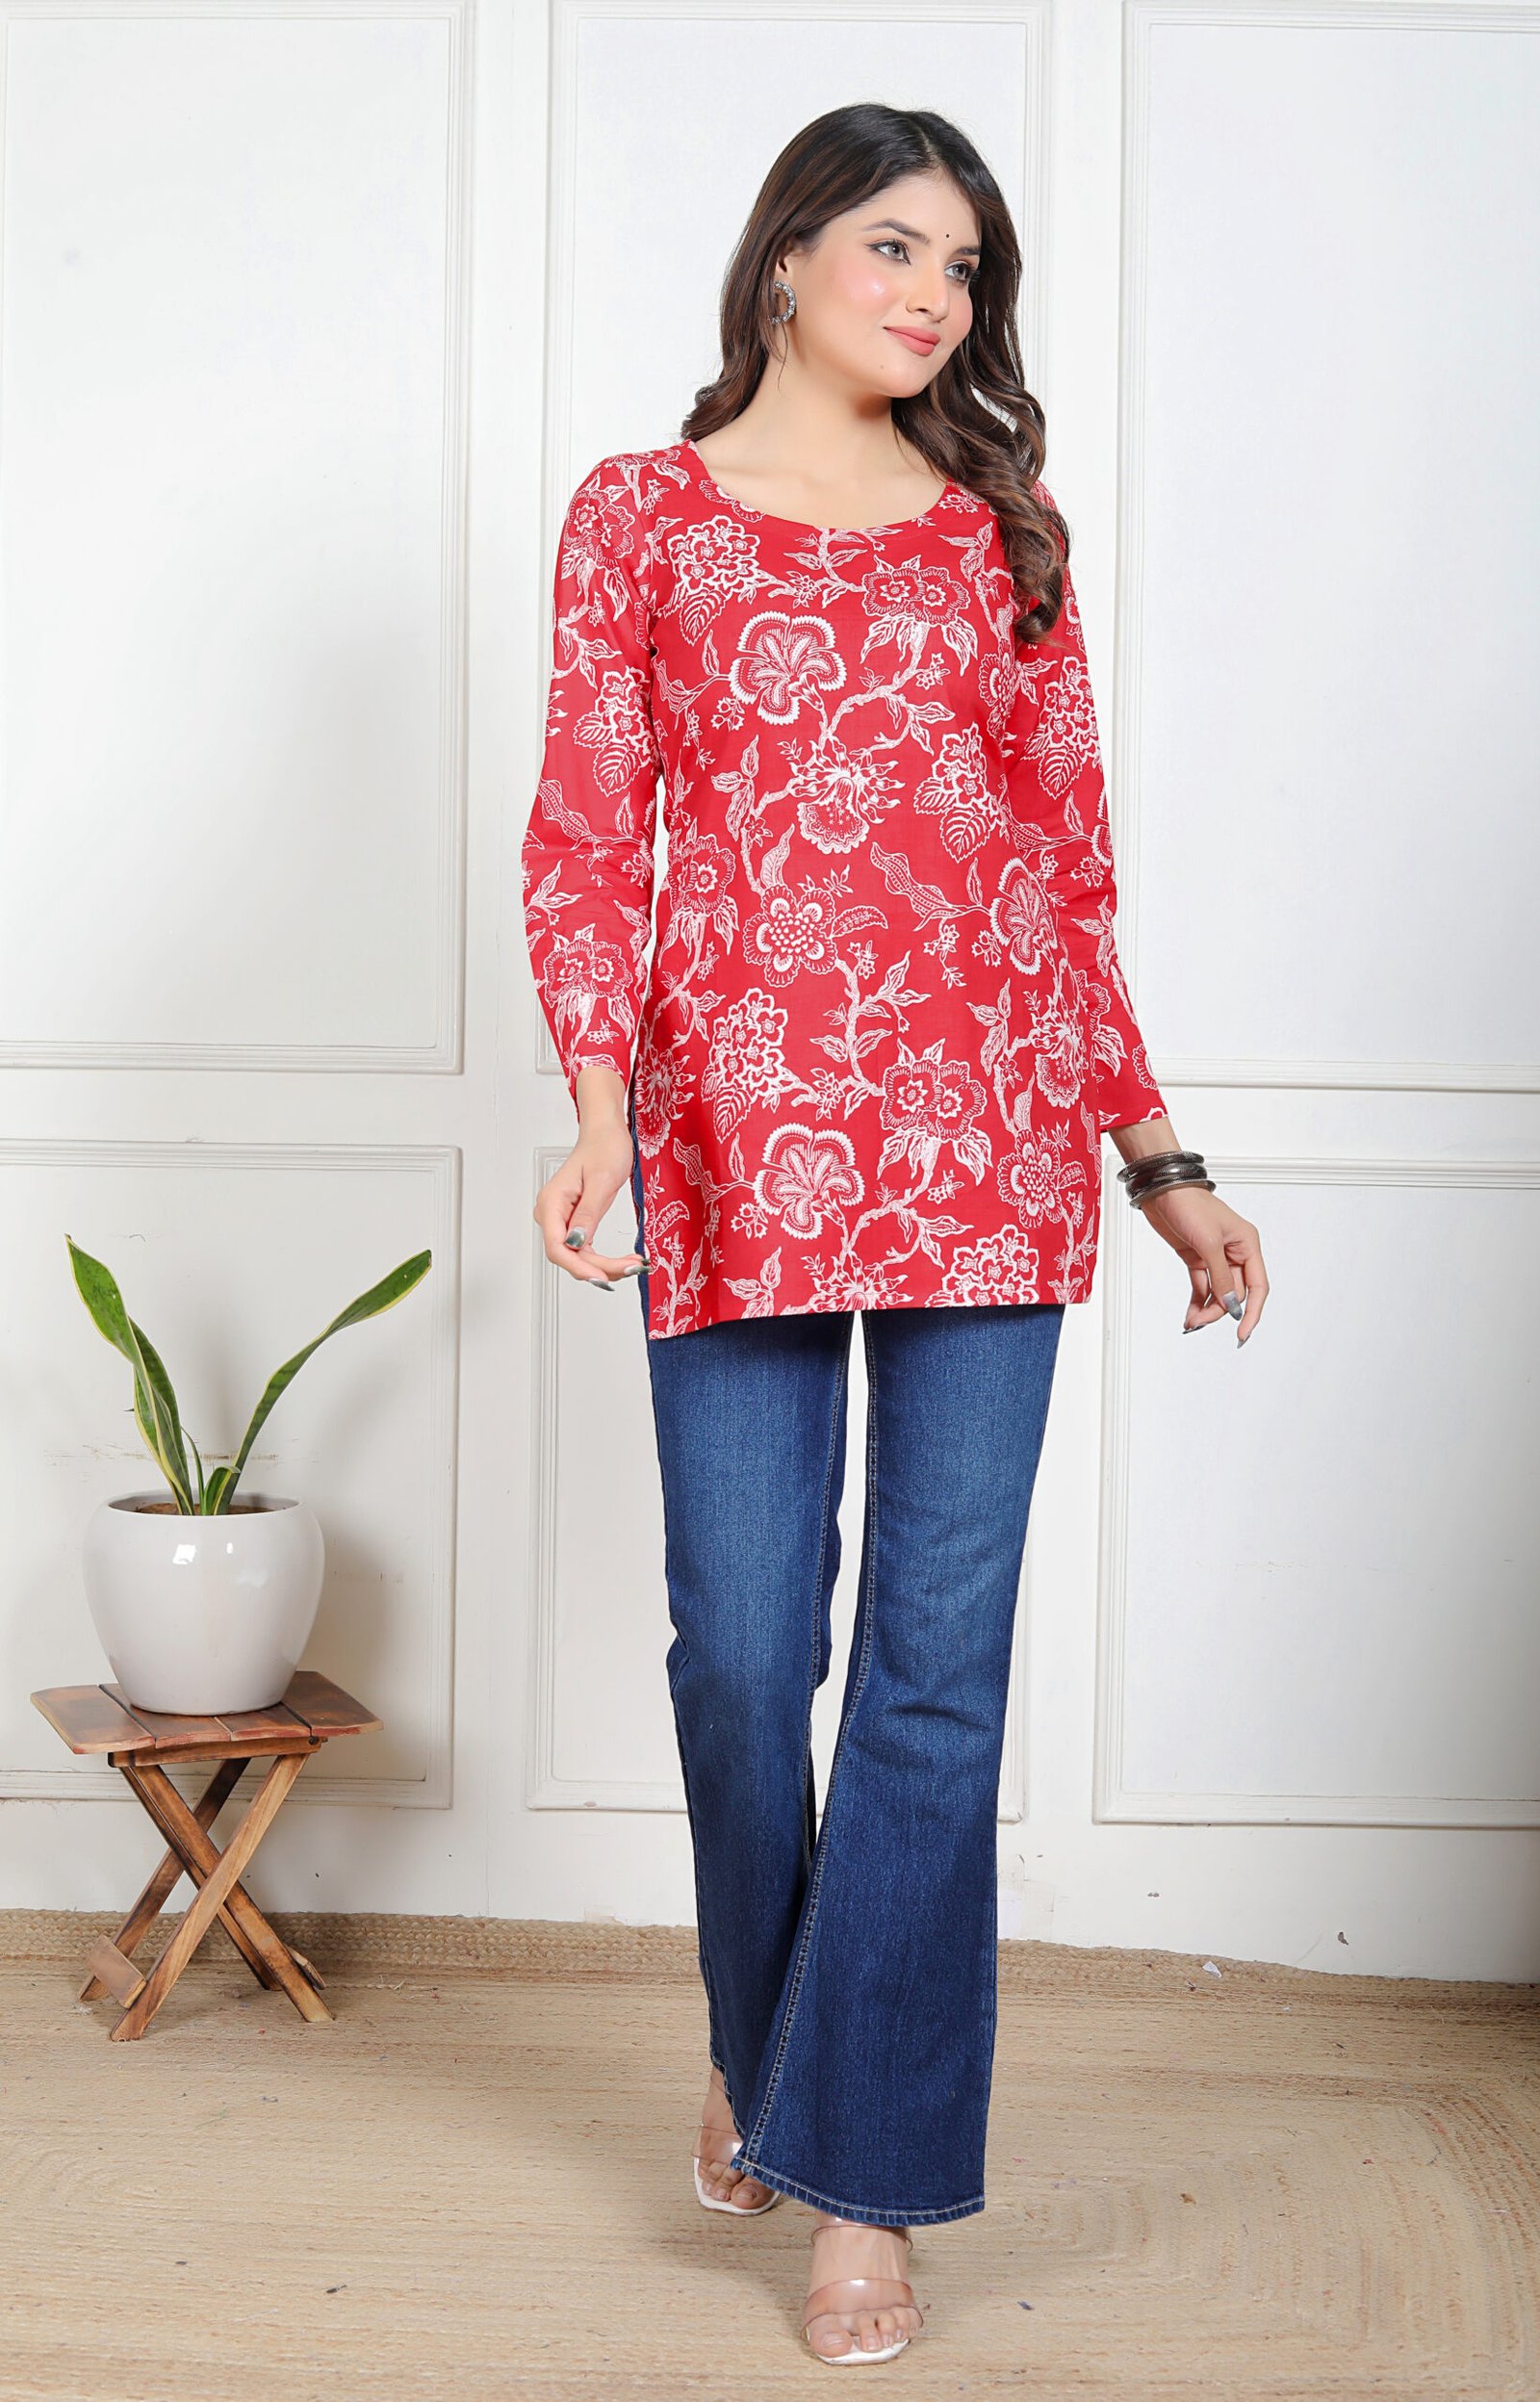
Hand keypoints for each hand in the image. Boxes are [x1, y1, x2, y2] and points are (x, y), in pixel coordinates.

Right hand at [533, 1077, 646, 1290]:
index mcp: (551, 1202)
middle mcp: (551, 1213)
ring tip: (632, 1265)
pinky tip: (622, 1262)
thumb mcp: (601, 1181)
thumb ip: (588, 1213)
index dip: (578, 1267)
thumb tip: (577, 1242)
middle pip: (568, 1255)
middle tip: (630, 1269)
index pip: (557, 1246)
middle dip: (598, 1268)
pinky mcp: (575, 1221)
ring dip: (604, 1266)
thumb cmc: (604, 1147)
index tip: (602, 1278)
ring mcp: (562, 1218)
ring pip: (578, 1256)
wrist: (606, 1133)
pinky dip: (603, 1258)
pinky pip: (584, 1248)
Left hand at [1133, 1183, 1268, 1342]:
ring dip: (1207, 1309)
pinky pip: (1202, 1286)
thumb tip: (1230, 1303)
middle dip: (1220, 1311)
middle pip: (1235, 1293)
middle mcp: (1234, 1251)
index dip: (1252, 1312)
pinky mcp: (1196, 1258)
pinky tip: (1190, 1315)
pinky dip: (1197, 1301)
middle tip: (1200, 1322)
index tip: (1242, 1332)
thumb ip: (1220, 1275)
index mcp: (1247, 1244)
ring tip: (1192, 1322)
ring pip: (1218, 1292)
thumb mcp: (1208, 1242)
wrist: (1161, 1190)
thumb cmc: (1189, 1205)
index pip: (1258, 1286)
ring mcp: (1214, 1256)